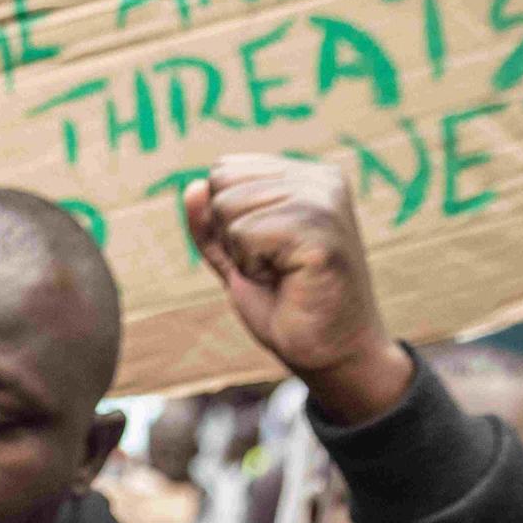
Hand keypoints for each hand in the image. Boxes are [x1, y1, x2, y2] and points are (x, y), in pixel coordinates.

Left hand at [183, 155, 410, 423]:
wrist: (331, 352)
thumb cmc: (286, 306)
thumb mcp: (236, 258)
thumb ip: (212, 224)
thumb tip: (191, 187)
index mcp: (305, 177)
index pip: (224, 169)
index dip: (226, 221)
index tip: (265, 251)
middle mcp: (321, 180)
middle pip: (222, 184)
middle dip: (231, 236)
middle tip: (274, 267)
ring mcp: (324, 201)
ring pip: (229, 208)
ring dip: (243, 254)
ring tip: (283, 274)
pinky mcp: (320, 230)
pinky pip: (245, 233)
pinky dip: (253, 267)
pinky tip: (289, 280)